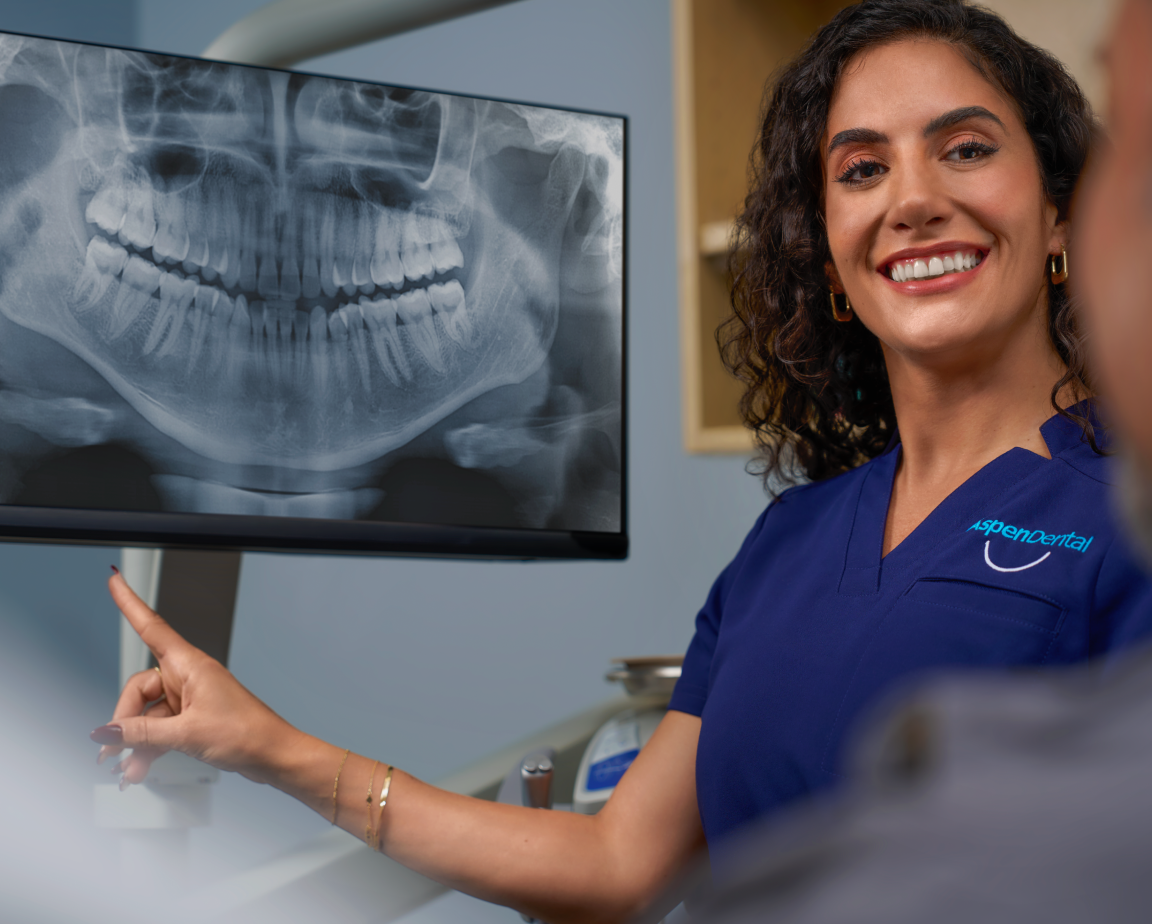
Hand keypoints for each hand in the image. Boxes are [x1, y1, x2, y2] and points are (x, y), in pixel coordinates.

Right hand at [92, 569, 300, 785]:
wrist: (273, 754)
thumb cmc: (246, 733)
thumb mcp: (186, 733)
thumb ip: (142, 733)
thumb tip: (109, 731)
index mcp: (190, 665)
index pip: (151, 627)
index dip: (130, 603)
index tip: (115, 580)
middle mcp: (189, 676)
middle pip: (140, 688)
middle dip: (125, 719)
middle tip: (115, 748)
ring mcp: (192, 697)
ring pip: (149, 713)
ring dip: (136, 740)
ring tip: (128, 767)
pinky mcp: (195, 717)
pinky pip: (161, 726)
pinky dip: (150, 745)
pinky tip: (141, 765)